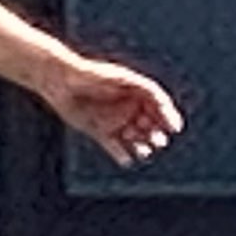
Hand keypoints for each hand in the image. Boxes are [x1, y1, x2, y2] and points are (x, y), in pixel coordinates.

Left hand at [55, 56, 183, 166]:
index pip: (159, 108)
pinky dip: (121, 155)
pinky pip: (115, 148)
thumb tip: (164, 102)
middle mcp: (128, 108)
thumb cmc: (92, 74)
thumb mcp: (121, 78)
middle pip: (150, 126)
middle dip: (156, 134)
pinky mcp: (100, 132)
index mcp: (136, 93)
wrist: (61, 81)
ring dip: (142, 147)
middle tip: (157, 140)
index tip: (174, 128)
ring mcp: (115, 121)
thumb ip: (143, 88)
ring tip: (143, 151)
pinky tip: (126, 160)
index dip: (169, 118)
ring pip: (135, 139)